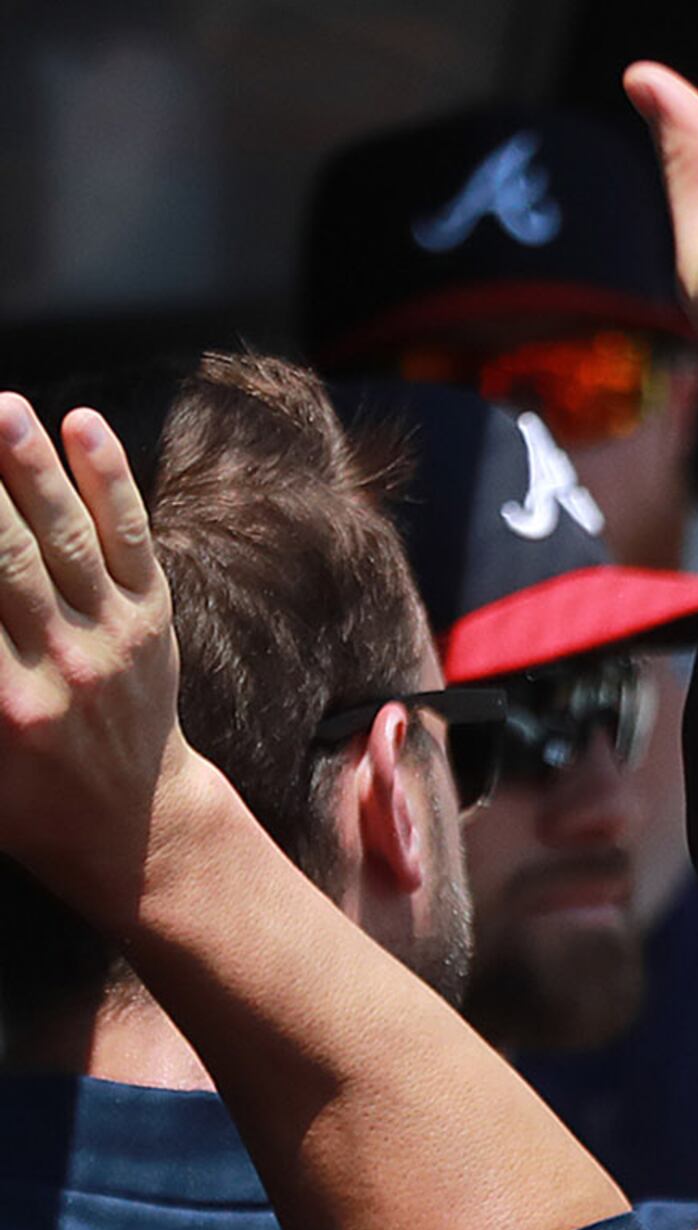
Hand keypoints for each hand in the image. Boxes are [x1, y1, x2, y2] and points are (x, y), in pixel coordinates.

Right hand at [0, 397, 195, 913]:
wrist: (134, 821)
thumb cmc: (21, 797)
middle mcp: (54, 662)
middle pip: (1, 560)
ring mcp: (111, 633)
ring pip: (65, 536)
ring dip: (30, 467)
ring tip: (3, 408)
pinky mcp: (151, 613)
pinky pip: (130, 537)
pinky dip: (109, 479)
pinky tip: (84, 426)